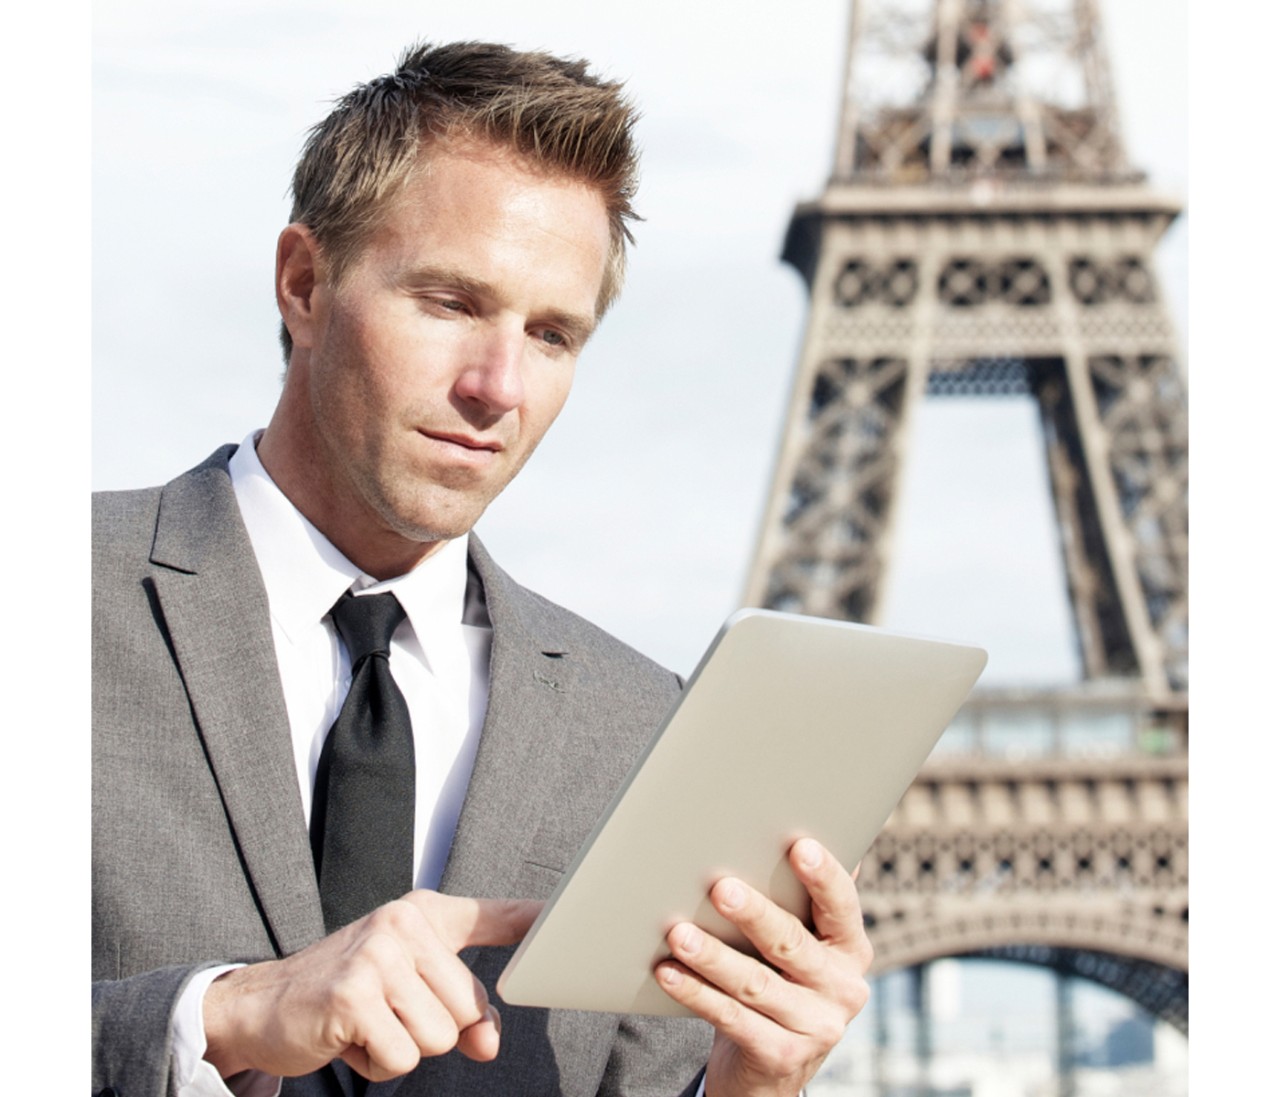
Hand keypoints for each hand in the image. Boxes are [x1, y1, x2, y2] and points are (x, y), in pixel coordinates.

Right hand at [202, 891, 540, 1082]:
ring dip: (402, 1048)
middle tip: (386, 1013)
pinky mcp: (353, 996)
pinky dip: (377, 1064)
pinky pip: (403, 1057)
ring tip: (368, 1025)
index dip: (533, 919)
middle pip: (467, 1009)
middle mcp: (403, 922)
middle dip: (432, 1030)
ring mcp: (377, 955)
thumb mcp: (409, 990)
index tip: (564, 914)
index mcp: (424, 913)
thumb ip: (463, 1010)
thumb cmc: (347, 994)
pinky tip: (349, 1039)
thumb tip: (489, 1045)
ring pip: (439, 1037)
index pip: (492, 915)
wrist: (263, 1005)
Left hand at [655, 838, 871, 1096]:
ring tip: (677, 931)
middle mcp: (844, 989)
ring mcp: (816, 1028)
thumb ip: (805, 901)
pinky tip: (668, 971)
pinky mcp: (782, 1057)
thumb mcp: (806, 944)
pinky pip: (731, 1018)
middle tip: (720, 887)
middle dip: (755, 914)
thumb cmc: (783, 980)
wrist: (776, 1069)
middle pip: (792, 944)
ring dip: (712, 956)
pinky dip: (696, 993)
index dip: (824, 876)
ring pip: (755, 984)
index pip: (843, 906)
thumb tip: (808, 828)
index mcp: (852, 949)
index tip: (800, 845)